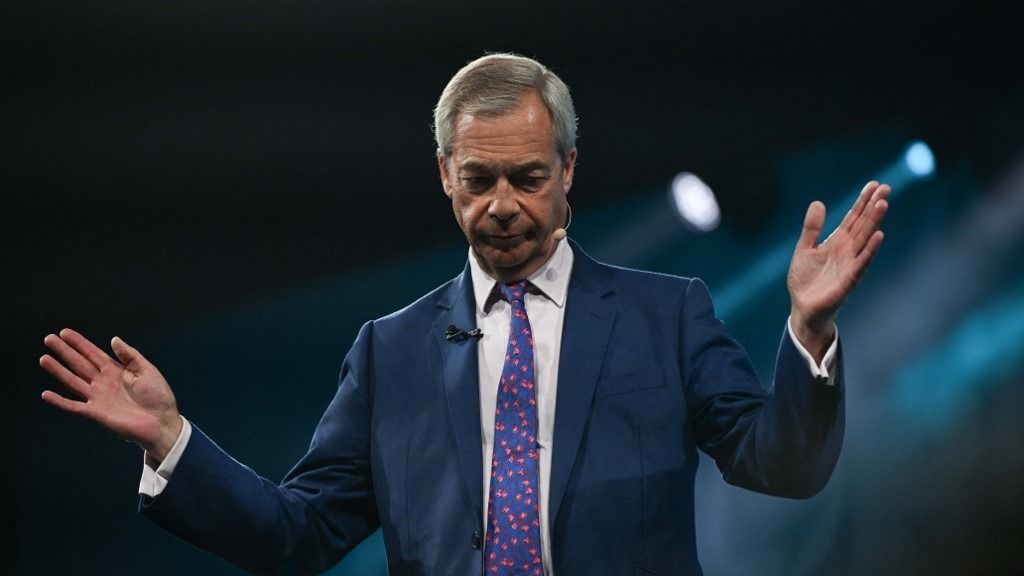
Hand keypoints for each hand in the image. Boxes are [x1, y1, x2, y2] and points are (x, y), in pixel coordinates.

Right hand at [39, 328, 181, 462]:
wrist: (162, 423)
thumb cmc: (158, 397)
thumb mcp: (147, 370)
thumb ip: (130, 355)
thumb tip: (114, 339)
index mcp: (116, 371)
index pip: (93, 354)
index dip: (79, 343)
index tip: (64, 332)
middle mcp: (104, 382)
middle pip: (80, 364)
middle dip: (64, 351)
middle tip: (49, 339)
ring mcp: (98, 397)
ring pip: (73, 381)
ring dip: (58, 371)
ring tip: (44, 358)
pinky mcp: (96, 413)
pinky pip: (74, 407)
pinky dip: (60, 401)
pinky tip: (46, 394)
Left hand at [787, 181, 889, 359]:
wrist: (803, 308)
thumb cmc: (806, 280)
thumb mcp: (804, 249)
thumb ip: (812, 228)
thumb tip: (818, 202)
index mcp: (837, 242)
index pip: (853, 217)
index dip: (863, 201)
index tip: (874, 184)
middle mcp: (847, 250)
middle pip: (863, 224)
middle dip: (873, 206)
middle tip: (885, 188)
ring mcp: (850, 263)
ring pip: (865, 238)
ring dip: (874, 221)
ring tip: (883, 203)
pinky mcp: (850, 279)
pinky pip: (862, 261)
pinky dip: (871, 248)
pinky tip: (879, 234)